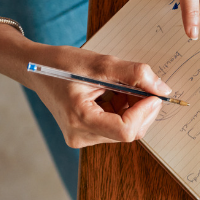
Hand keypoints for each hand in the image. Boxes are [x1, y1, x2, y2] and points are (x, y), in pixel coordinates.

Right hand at [25, 44, 171, 147]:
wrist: (36, 69)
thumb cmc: (61, 64)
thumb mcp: (100, 63)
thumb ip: (134, 74)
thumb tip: (163, 89)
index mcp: (79, 119)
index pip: (125, 130)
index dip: (145, 112)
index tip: (153, 94)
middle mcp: (81, 135)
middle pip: (129, 132)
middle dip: (141, 108)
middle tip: (138, 85)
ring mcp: (83, 137)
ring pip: (126, 130)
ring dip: (133, 108)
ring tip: (119, 87)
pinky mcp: (88, 134)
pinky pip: (118, 127)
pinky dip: (124, 110)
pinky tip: (113, 94)